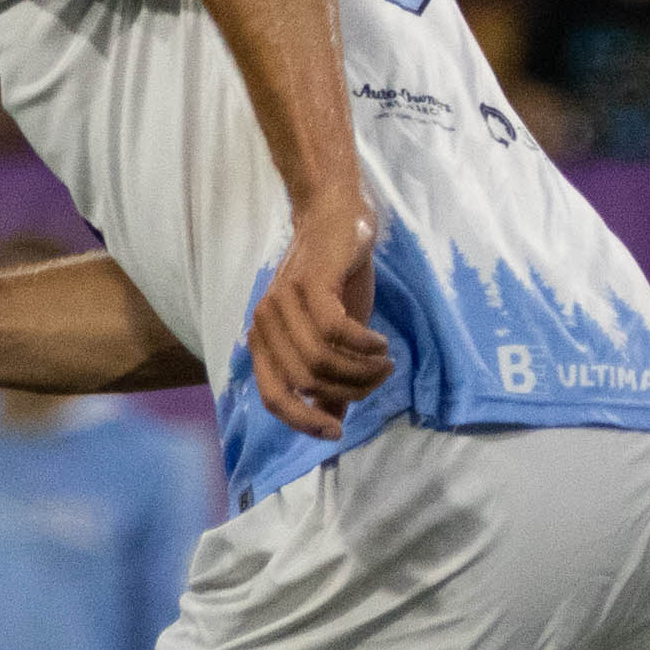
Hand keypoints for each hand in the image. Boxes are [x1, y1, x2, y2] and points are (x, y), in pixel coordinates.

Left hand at [247, 197, 394, 441]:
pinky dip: (363, 344)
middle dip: (351, 389)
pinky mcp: (309, 284)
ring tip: (385, 361)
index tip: (337, 432)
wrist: (337, 217)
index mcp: (264, 340)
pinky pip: (335, 331)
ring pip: (321, 359)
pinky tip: (379, 342)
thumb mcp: (333, 334)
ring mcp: (283, 302)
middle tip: (381, 377)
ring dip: (362, 369)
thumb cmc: (336, 278)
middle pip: (307, 381)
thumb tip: (334, 418)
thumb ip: (329, 373)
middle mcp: (265, 323)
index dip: (302, 421)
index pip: (272, 396)